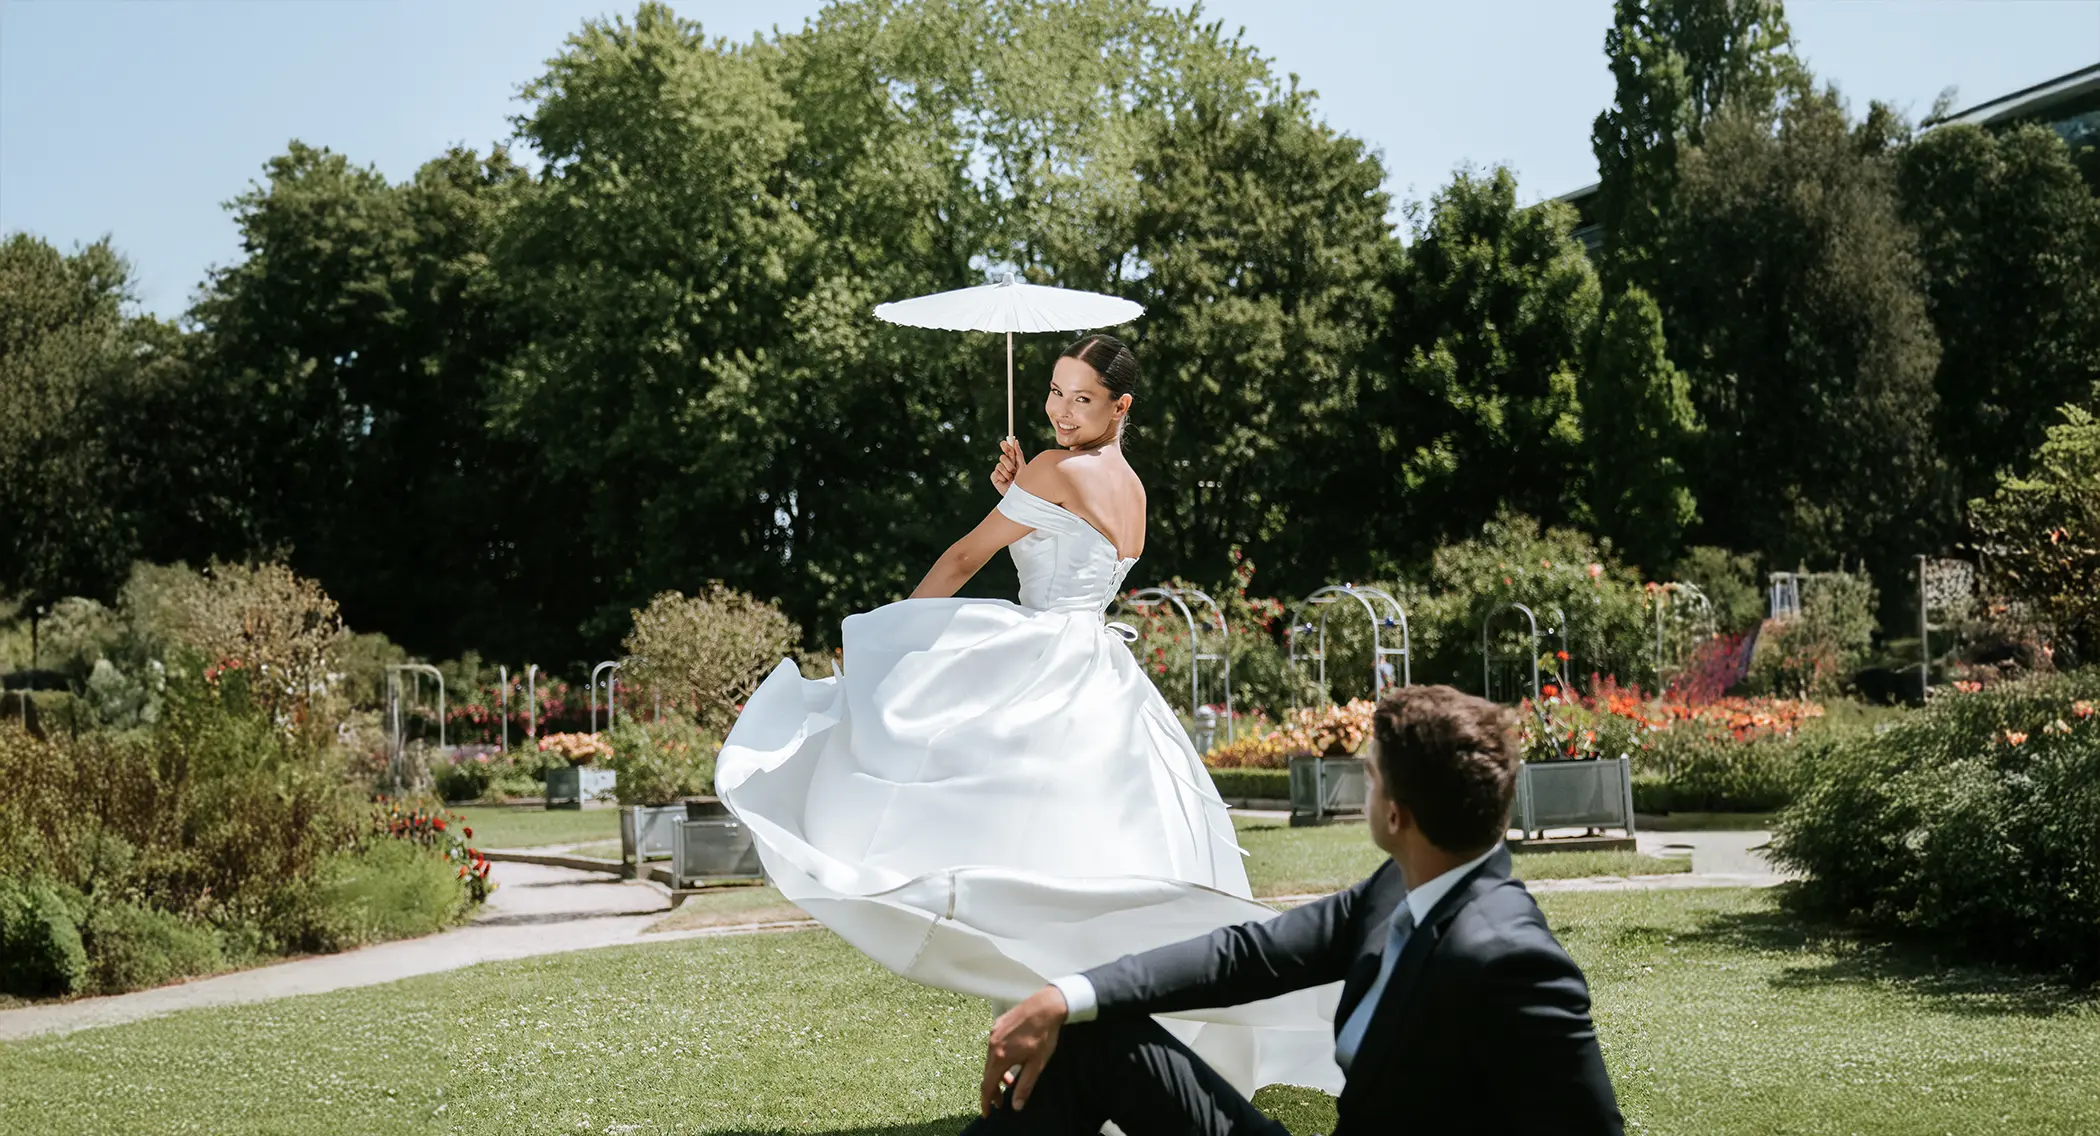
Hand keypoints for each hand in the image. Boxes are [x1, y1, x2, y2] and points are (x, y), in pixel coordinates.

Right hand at [978, 985, 1066, 1115]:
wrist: (1046, 1006)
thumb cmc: (1044, 1035)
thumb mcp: (1037, 1064)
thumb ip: (1025, 1086)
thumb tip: (1016, 1106)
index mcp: (1000, 1057)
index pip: (988, 1085)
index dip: (986, 1101)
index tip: (986, 1113)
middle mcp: (992, 1045)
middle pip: (987, 1073)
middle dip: (993, 1090)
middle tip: (1001, 1102)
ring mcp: (993, 1033)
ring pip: (990, 1060)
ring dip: (997, 1074)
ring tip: (1010, 1081)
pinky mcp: (997, 1025)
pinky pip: (993, 1047)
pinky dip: (999, 1059)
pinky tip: (1011, 1060)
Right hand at [989, 437, 1021, 495]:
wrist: (1019, 494)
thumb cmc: (1023, 481)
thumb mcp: (1022, 466)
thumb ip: (1018, 454)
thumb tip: (1015, 441)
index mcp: (1012, 460)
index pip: (1006, 450)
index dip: (1005, 446)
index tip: (1005, 443)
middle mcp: (1005, 464)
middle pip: (1002, 456)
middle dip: (1009, 463)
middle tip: (1013, 470)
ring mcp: (999, 470)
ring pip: (999, 465)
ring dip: (1007, 472)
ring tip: (1012, 478)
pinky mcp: (994, 476)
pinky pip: (996, 472)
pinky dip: (1002, 477)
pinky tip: (1006, 482)